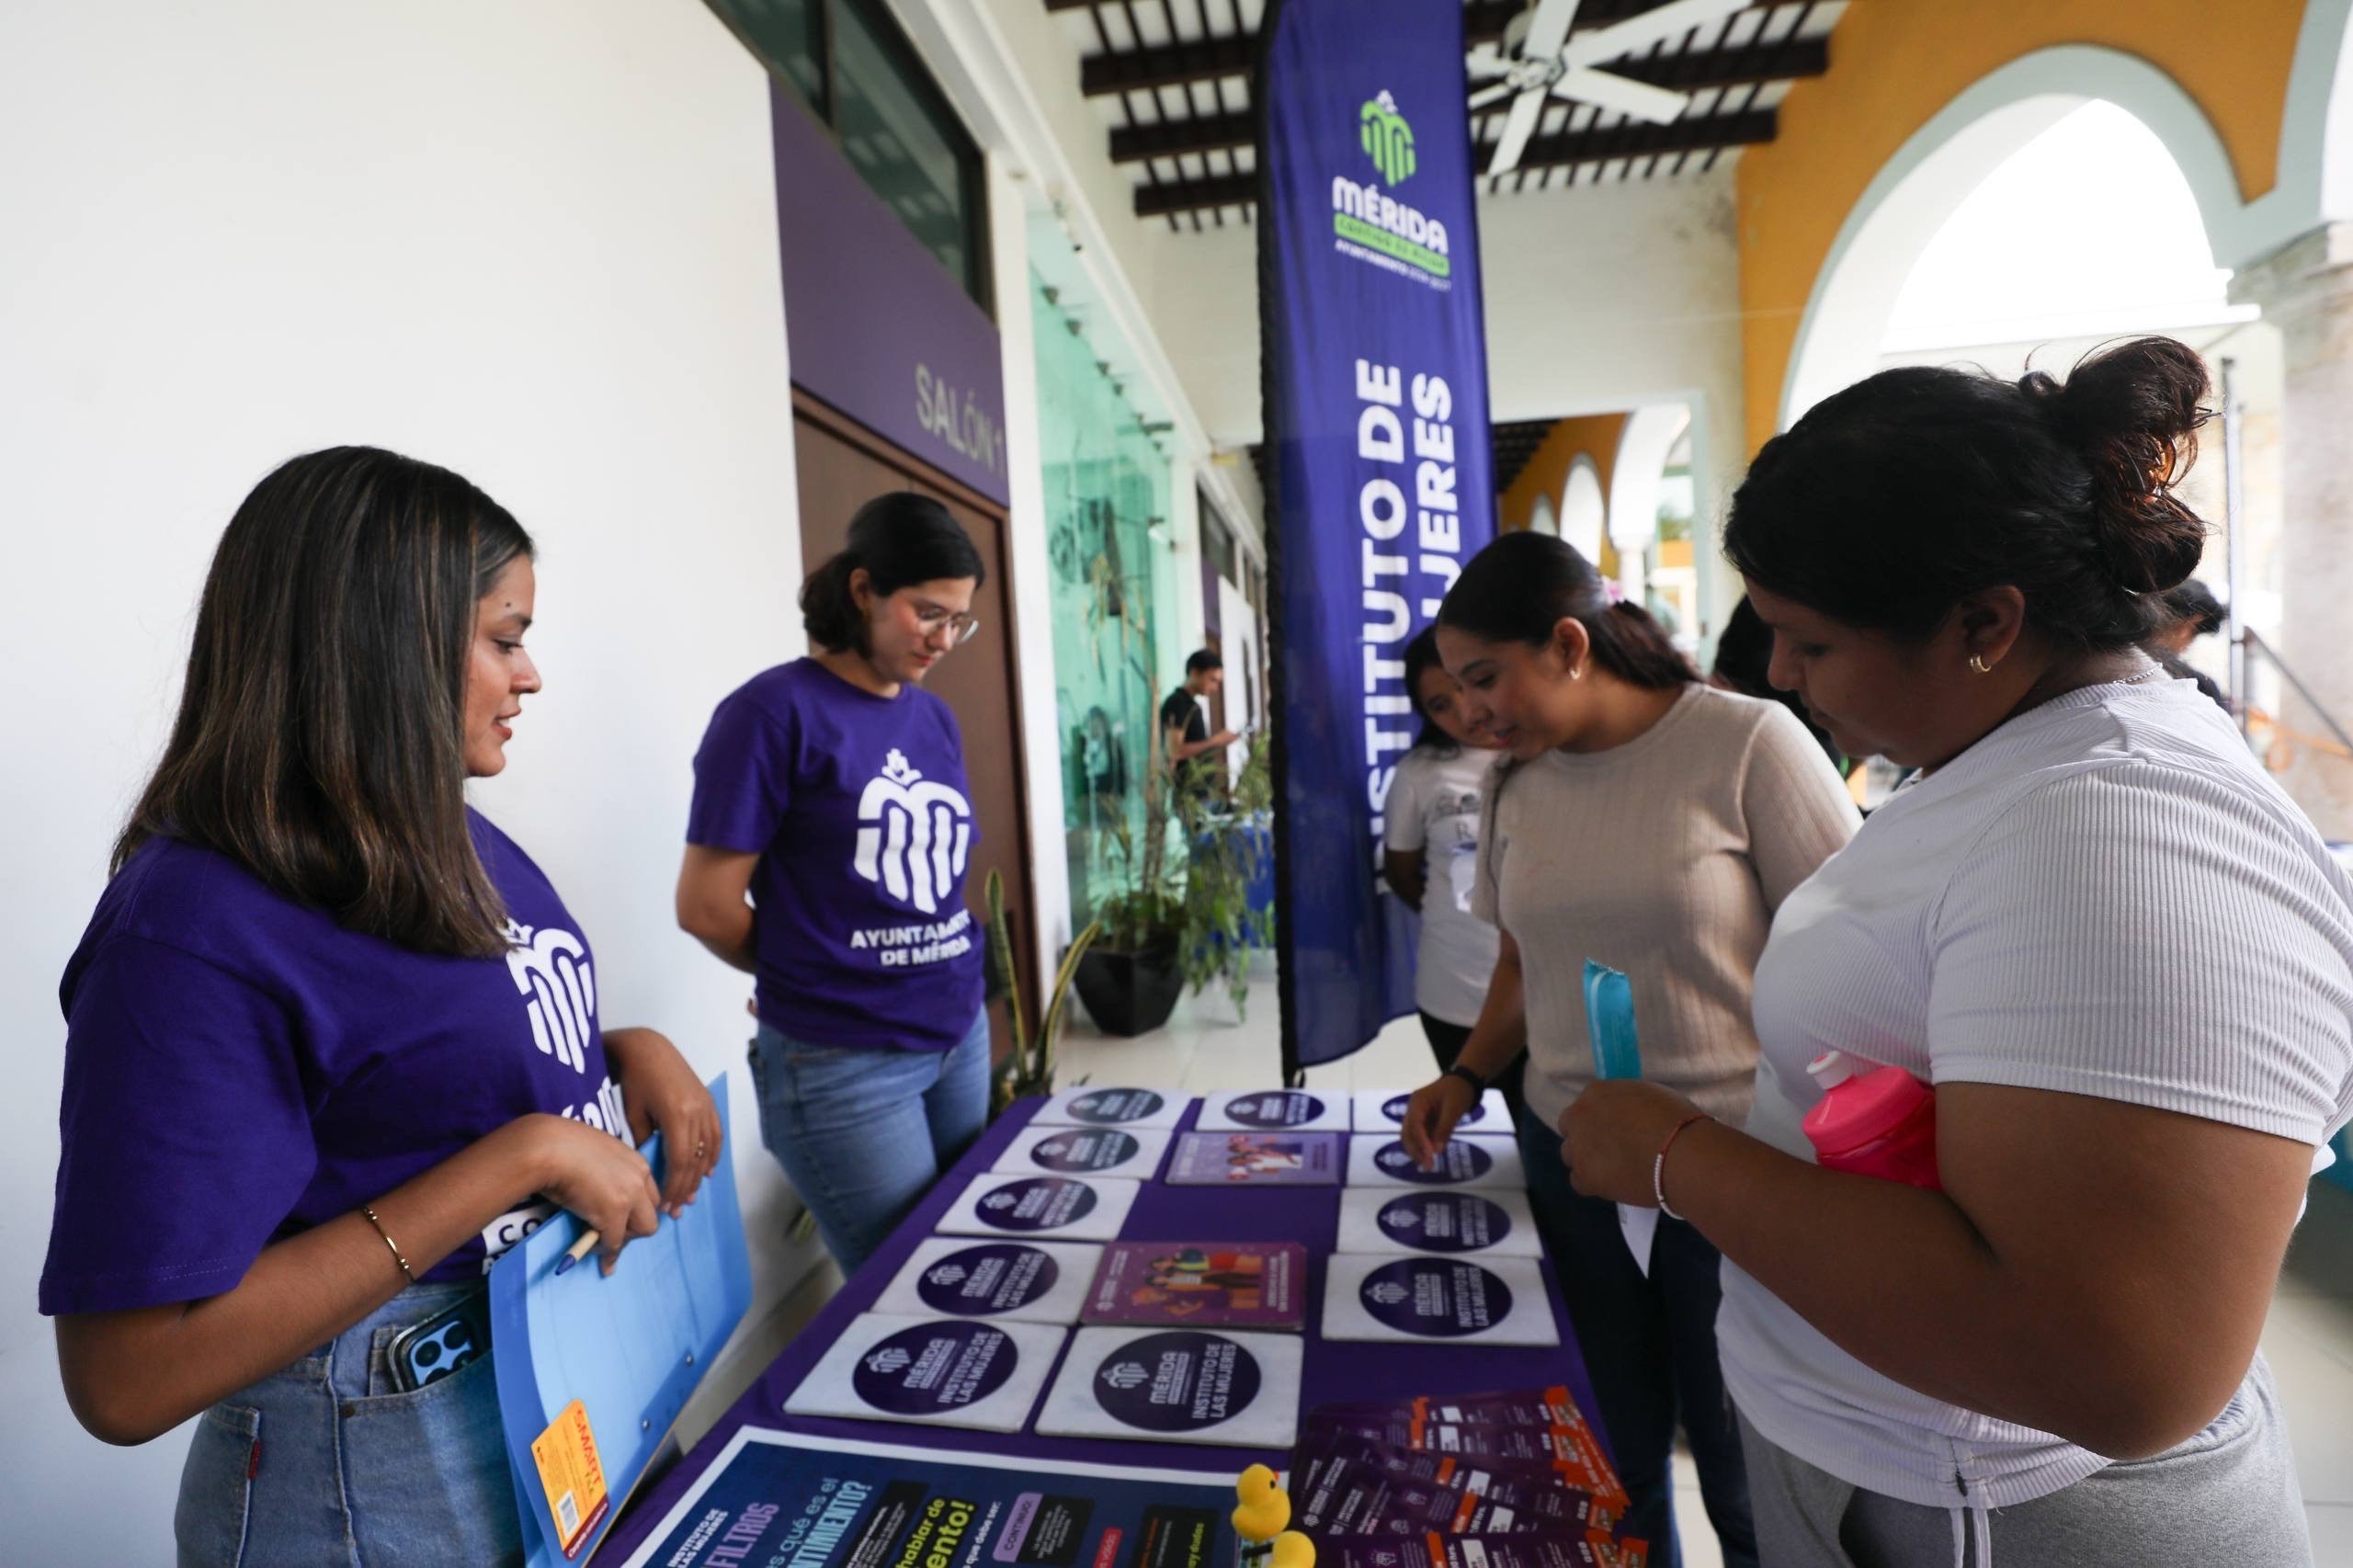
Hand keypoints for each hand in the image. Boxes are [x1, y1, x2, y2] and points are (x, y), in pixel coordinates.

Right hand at [526, 1115, 662, 1274]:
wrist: (547, 1148)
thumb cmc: (560, 1146)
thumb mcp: (595, 1155)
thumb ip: (605, 1173)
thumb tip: (595, 1195)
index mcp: (637, 1162)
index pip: (650, 1194)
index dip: (636, 1210)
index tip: (622, 1220)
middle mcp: (640, 1177)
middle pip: (652, 1213)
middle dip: (633, 1227)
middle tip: (610, 1233)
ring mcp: (630, 1196)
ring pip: (643, 1230)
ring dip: (622, 1239)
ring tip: (599, 1242)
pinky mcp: (614, 1214)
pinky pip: (614, 1243)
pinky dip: (604, 1252)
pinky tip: (590, 1251)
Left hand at [608, 1028, 722, 1215]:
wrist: (648, 1048)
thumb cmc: (633, 1080)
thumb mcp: (632, 1115)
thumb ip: (644, 1144)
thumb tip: (650, 1170)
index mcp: (677, 1116)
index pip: (680, 1162)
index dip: (674, 1186)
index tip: (666, 1204)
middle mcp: (697, 1112)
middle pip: (696, 1160)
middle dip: (687, 1187)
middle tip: (677, 1209)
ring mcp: (706, 1106)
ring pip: (709, 1149)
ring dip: (701, 1175)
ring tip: (691, 1195)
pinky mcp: (708, 1102)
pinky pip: (716, 1134)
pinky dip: (713, 1154)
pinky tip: (708, 1170)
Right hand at [1399, 1074, 1477, 1169]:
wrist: (1464, 1081)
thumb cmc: (1458, 1091)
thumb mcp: (1454, 1109)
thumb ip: (1444, 1129)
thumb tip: (1437, 1152)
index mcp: (1417, 1102)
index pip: (1414, 1124)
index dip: (1420, 1141)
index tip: (1430, 1156)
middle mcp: (1413, 1110)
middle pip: (1407, 1133)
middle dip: (1415, 1150)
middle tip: (1428, 1166)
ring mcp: (1418, 1116)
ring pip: (1411, 1137)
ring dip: (1418, 1151)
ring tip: (1428, 1165)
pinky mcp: (1425, 1122)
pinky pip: (1420, 1137)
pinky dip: (1424, 1147)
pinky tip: (1430, 1158)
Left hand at [1561, 1080, 1707, 1205]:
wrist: (1681, 1156)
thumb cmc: (1675, 1120)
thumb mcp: (1648, 1096)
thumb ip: (1627, 1104)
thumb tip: (1626, 1115)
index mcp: (1596, 1091)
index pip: (1587, 1103)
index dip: (1600, 1116)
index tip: (1615, 1126)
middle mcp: (1579, 1116)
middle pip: (1571, 1126)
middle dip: (1586, 1135)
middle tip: (1610, 1147)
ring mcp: (1578, 1148)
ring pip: (1571, 1154)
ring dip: (1587, 1159)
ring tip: (1614, 1168)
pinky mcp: (1585, 1177)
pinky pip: (1579, 1181)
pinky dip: (1593, 1183)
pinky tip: (1613, 1183)